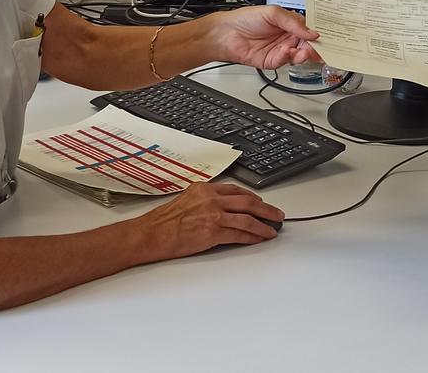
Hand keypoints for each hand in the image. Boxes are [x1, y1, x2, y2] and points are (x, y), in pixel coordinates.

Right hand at [132, 182, 284, 260]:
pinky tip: (259, 238)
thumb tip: (222, 210)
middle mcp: (211, 198)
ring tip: (273, 229)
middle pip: (247, 201)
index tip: (260, 202)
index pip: (235, 190)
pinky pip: (240, 233)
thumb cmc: (163, 222)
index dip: (252, 197)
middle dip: (266, 209)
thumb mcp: (186, 201)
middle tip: (277, 214)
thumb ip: (205, 202)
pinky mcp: (213, 231)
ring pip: (248, 218)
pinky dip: (252, 236)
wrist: (150, 234)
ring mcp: (213, 214)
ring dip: (264, 224)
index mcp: (204, 189)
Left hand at [205, 5, 319, 69]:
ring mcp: (281, 50)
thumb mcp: (273, 13)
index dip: (319, 33)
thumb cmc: (245, 19)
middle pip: (308, 44)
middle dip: (316, 47)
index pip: (310, 29)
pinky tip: (286, 52)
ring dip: (305, 54)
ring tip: (305, 51)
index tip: (328, 37)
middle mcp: (287, 37)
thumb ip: (294, 23)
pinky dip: (288, 57)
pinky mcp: (273, 61)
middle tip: (321, 48)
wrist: (226, 33)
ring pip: (300, 55)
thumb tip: (312, 32)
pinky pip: (286, 61)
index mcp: (290, 24)